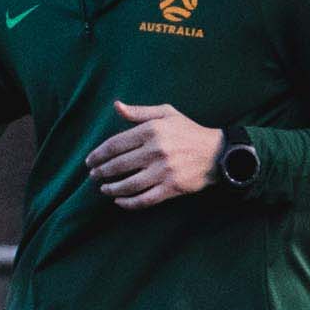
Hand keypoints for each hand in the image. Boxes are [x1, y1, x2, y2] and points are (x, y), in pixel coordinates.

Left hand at [88, 99, 222, 207]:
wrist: (219, 153)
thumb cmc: (189, 132)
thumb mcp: (167, 114)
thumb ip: (140, 112)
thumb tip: (116, 106)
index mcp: (152, 131)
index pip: (115, 145)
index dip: (98, 154)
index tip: (90, 161)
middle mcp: (156, 151)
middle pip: (118, 165)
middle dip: (101, 172)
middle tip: (93, 176)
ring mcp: (164, 171)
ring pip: (129, 184)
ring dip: (112, 189)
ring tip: (104, 189)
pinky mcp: (172, 187)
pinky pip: (145, 199)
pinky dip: (129, 202)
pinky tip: (120, 201)